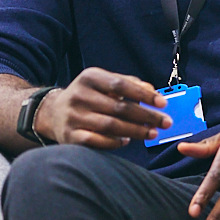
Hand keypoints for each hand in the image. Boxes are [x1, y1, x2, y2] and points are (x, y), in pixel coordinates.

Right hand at [37, 68, 170, 148]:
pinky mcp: (70, 135)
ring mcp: (73, 116)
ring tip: (152, 133)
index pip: (121, 85)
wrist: (53, 112)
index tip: (163, 103)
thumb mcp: (104, 83)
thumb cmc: (89, 96)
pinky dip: (115, 142)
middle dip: (147, 116)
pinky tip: (127, 140)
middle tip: (166, 122)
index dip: (144, 95)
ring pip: (111, 126)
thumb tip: (153, 92)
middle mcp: (79, 95)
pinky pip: (97, 141)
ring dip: (136, 131)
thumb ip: (129, 84)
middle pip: (119, 107)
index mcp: (90, 77)